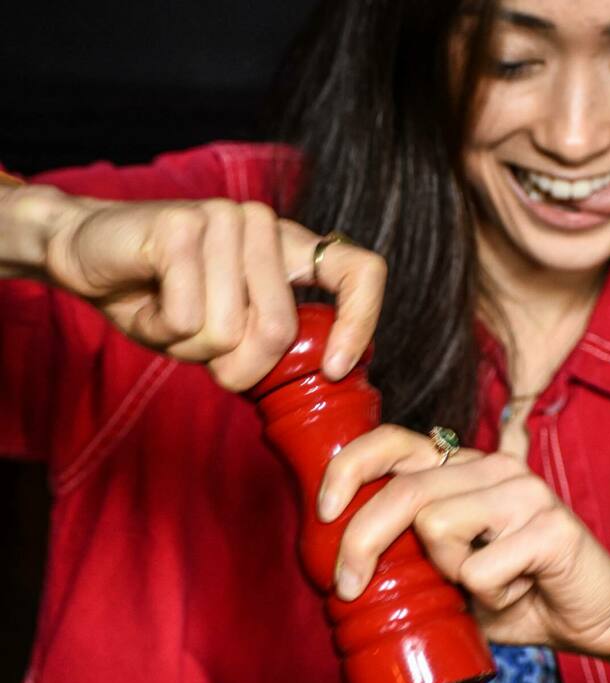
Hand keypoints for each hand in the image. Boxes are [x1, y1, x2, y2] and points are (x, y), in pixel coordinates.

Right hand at [39, 192, 385, 389]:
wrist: (85, 256)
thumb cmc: (161, 298)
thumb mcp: (227, 332)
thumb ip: (271, 343)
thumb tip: (327, 371)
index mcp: (289, 250)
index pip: (359, 272)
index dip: (359, 323)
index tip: (334, 369)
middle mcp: (264, 226)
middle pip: (277, 331)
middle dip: (234, 364)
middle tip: (199, 344)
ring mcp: (225, 218)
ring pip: (226, 331)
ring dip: (188, 345)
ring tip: (167, 311)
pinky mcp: (181, 225)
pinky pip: (186, 317)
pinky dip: (159, 328)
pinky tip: (147, 300)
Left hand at [319, 425, 609, 655]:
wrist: (599, 617)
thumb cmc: (519, 594)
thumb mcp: (451, 573)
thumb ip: (412, 554)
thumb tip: (341, 564)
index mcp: (463, 468)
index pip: (394, 440)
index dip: (349, 468)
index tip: (323, 513)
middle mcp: (492, 467)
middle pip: (404, 490)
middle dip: (361, 542)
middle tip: (348, 588)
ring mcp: (525, 491)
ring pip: (437, 526)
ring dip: (447, 575)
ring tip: (483, 586)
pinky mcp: (551, 526)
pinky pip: (480, 568)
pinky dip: (488, 597)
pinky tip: (516, 593)